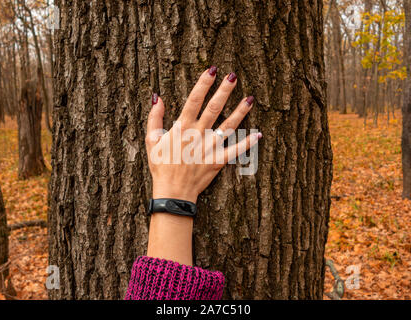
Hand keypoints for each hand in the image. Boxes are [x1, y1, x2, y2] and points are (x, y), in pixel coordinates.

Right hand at [146, 67, 260, 203]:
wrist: (172, 192)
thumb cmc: (161, 166)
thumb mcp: (151, 140)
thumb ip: (154, 118)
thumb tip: (157, 97)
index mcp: (182, 127)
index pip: (194, 100)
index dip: (203, 83)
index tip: (212, 69)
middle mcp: (198, 134)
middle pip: (214, 108)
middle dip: (224, 91)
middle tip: (234, 76)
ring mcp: (210, 148)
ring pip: (228, 126)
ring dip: (240, 111)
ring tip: (250, 98)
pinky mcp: (218, 161)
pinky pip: (235, 150)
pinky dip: (247, 143)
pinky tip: (258, 134)